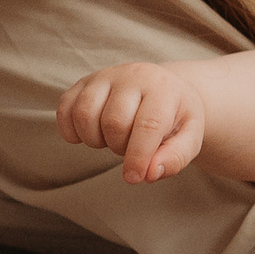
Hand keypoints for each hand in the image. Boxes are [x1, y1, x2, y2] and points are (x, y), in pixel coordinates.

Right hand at [56, 63, 205, 182]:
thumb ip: (175, 157)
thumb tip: (149, 174)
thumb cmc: (175, 117)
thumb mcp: (189, 137)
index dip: (138, 157)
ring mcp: (105, 76)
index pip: (147, 125)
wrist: (163, 88)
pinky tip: (88, 135)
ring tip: (112, 138)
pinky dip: (70, 130)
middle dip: (119, 147)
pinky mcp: (84, 82)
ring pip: (84, 114)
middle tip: (131, 146)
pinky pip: (65, 108)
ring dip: (94, 139)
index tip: (134, 177)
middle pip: (113, 122)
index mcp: (164, 89)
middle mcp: (133, 75)